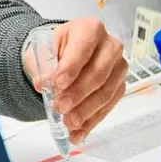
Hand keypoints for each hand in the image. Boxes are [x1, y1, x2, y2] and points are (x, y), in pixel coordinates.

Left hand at [26, 18, 126, 140]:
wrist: (62, 54)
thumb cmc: (55, 49)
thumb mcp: (42, 51)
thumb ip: (42, 65)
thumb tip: (43, 84)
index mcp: (90, 29)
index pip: (83, 48)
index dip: (71, 68)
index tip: (57, 84)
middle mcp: (110, 46)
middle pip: (98, 73)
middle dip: (78, 93)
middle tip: (60, 108)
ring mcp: (118, 67)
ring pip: (105, 92)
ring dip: (86, 111)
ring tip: (68, 123)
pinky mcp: (119, 86)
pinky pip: (108, 106)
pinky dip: (92, 121)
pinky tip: (78, 132)